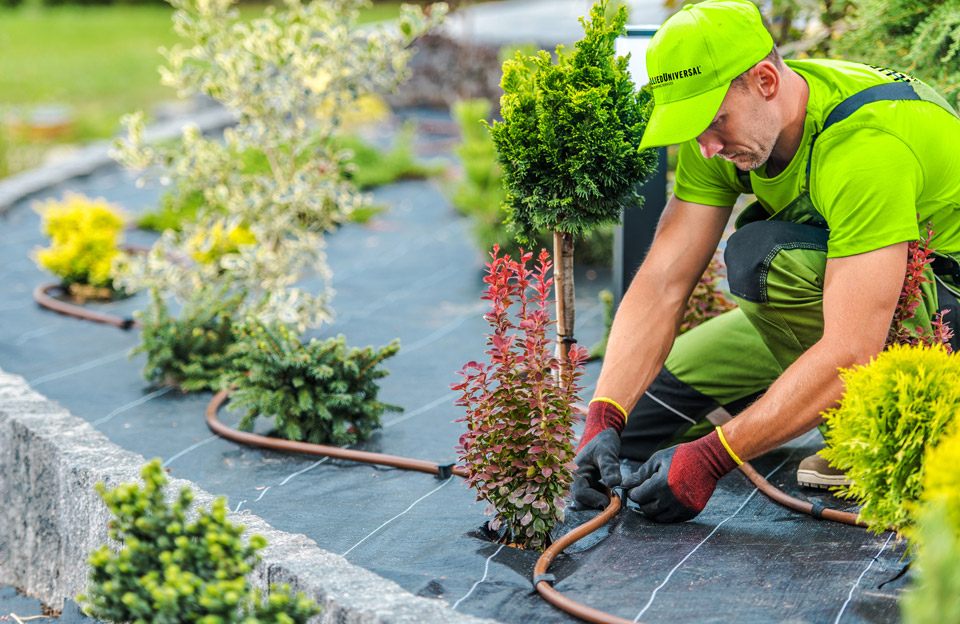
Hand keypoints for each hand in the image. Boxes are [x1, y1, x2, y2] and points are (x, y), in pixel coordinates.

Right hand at [571, 428, 621, 508]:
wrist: (601, 437)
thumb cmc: (603, 443)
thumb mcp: (607, 452)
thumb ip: (610, 468)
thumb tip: (615, 484)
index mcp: (575, 472)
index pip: (580, 494)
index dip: (596, 500)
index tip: (611, 500)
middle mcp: (573, 481)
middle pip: (581, 503)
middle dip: (597, 505)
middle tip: (614, 500)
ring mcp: (578, 485)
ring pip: (585, 505)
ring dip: (598, 504)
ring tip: (611, 493)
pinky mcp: (584, 488)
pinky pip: (589, 501)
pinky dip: (599, 500)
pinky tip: (607, 491)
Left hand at [622, 428, 738, 522]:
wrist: (708, 461)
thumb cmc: (681, 456)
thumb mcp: (658, 459)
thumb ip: (641, 473)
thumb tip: (626, 483)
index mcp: (660, 485)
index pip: (637, 497)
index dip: (633, 492)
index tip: (635, 487)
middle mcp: (670, 500)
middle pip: (646, 510)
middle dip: (642, 501)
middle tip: (645, 492)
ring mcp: (681, 508)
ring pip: (658, 517)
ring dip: (653, 508)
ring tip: (656, 496)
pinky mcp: (690, 512)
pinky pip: (672, 519)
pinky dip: (666, 512)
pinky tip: (667, 501)